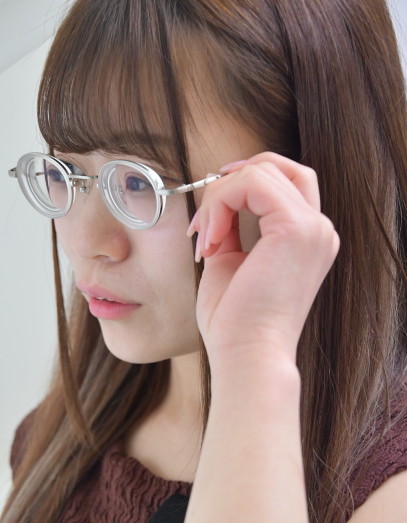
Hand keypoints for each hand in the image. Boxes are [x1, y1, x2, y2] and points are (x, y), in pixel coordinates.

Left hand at [187, 152, 339, 367]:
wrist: (246, 356)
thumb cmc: (235, 324)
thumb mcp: (230, 263)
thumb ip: (230, 228)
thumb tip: (216, 202)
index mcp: (308, 239)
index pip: (285, 182)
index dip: (243, 182)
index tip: (210, 214)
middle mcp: (319, 230)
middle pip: (278, 167)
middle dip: (230, 183)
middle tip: (203, 221)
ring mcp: (313, 228)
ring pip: (261, 171)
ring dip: (218, 199)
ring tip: (204, 241)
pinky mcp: (296, 228)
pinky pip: (252, 182)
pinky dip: (220, 203)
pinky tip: (210, 241)